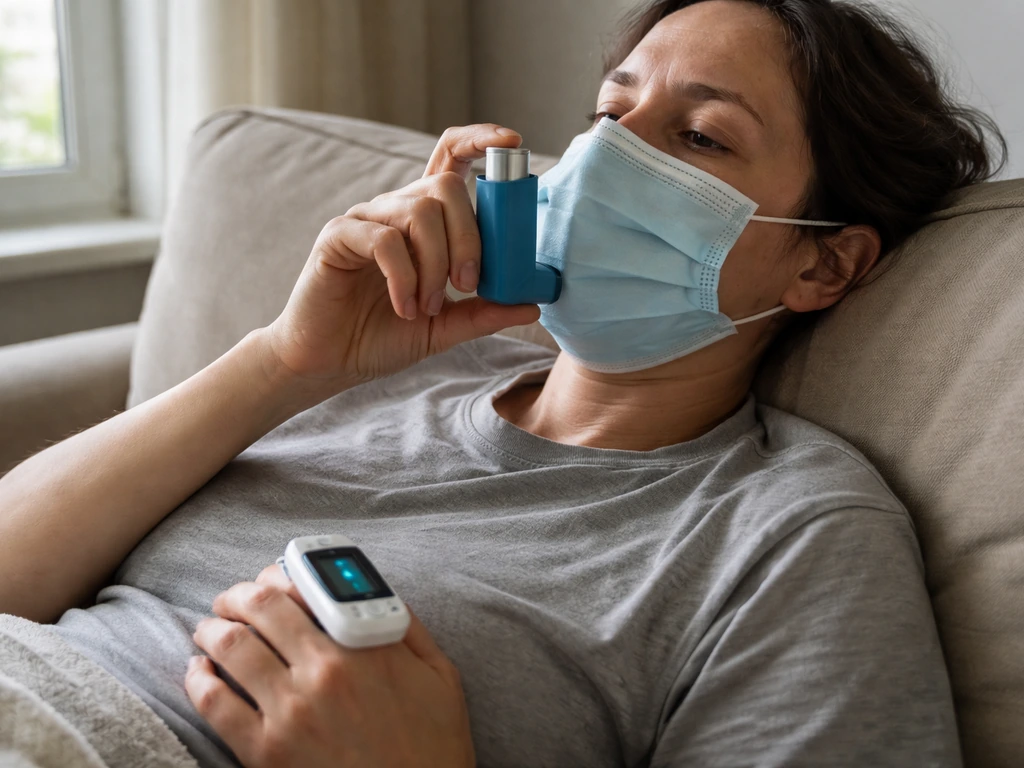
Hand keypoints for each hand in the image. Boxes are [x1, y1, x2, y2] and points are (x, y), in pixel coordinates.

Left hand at [186, 565, 474, 767]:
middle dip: (238, 594)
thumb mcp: (440, 675)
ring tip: (211, 630)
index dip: (280, 572)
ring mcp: (291, 712)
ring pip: (230, 646)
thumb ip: (407, 628)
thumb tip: (376, 592)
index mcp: (366, 646)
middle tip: (232, 599)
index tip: (273, 576)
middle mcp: (324, 671)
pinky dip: (198, 679)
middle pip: (261, 607)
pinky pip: (214, 703)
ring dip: (213, 629)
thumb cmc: (433, 746)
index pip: (307, 585)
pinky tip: (200, 671)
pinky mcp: (266, 753)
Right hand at [263, 124, 539, 398]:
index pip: (452, 158)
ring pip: (419, 212)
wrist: (332, 362)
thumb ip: (485, 313)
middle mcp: (396, 210)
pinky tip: (403, 306)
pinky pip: (383, 239)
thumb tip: (533, 304)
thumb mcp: (446, 327)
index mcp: (425, 221)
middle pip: (445, 187)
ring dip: (435, 265)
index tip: (513, 143)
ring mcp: (365, 219)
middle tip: (468, 285)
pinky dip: (403, 277)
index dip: (481, 141)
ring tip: (428, 306)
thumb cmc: (383, 336)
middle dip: (469, 239)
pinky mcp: (338, 236)